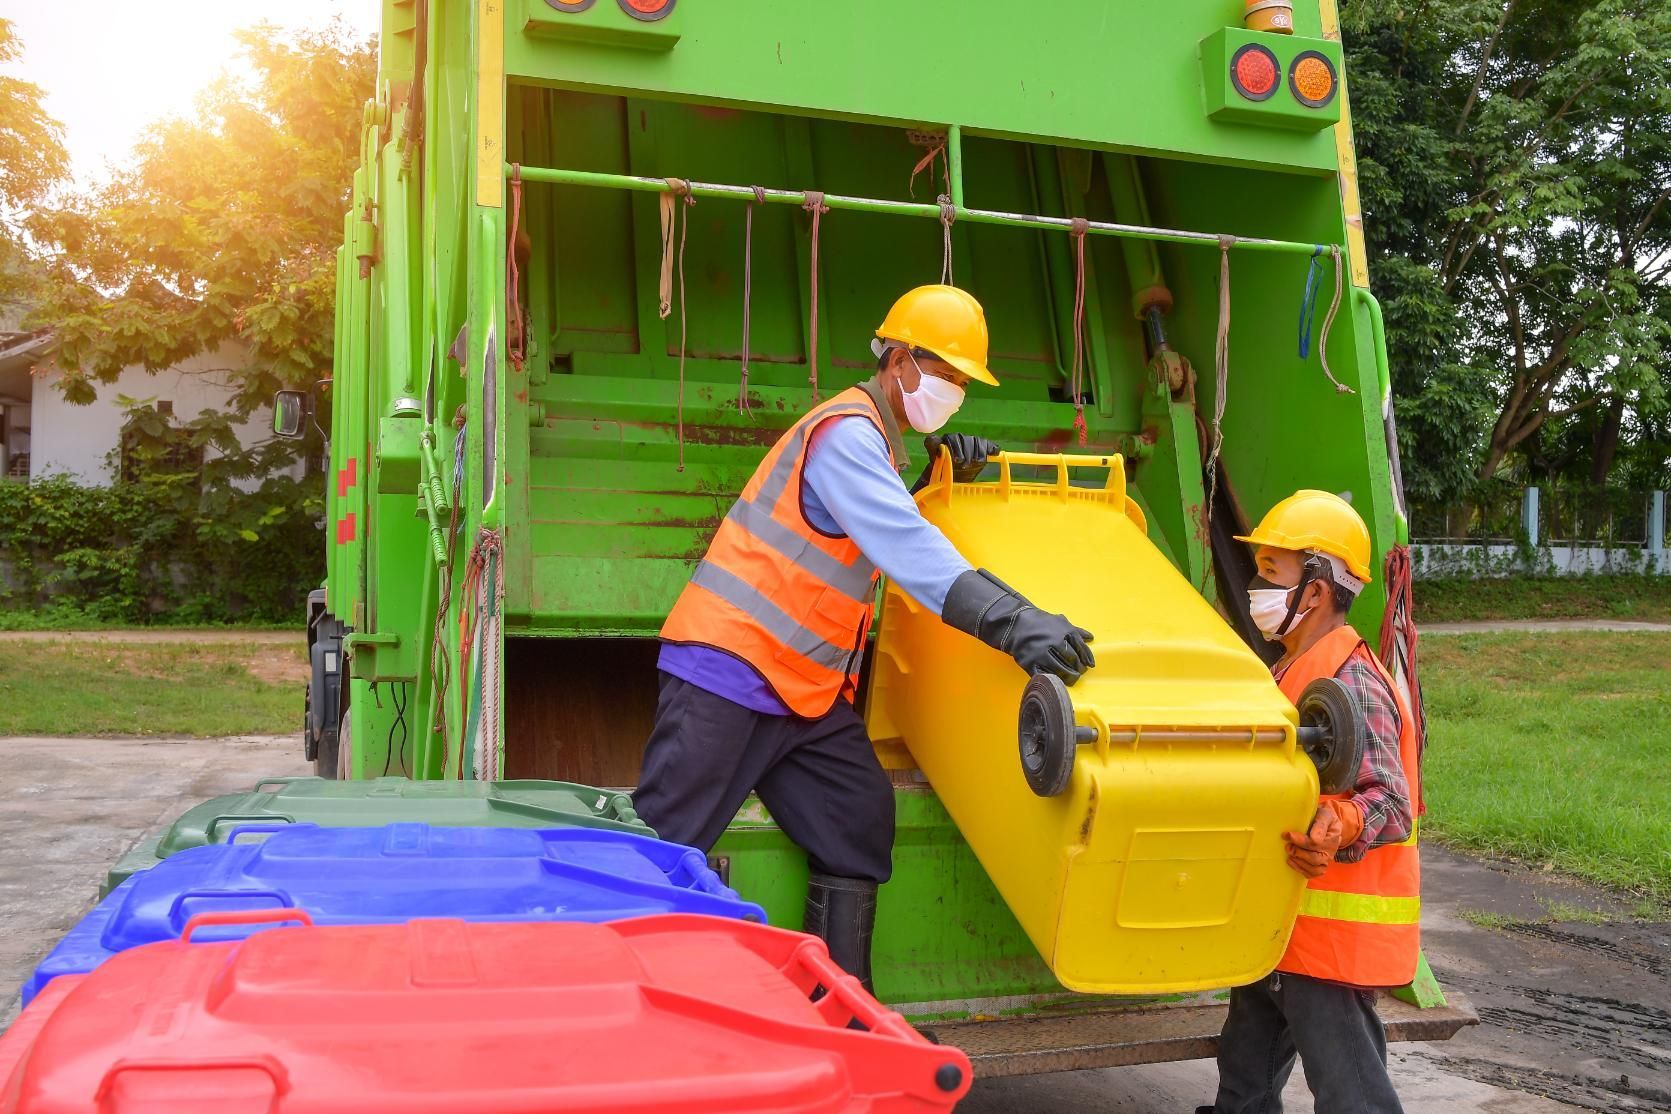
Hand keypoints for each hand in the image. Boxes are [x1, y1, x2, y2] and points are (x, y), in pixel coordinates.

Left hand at [924, 433, 1001, 483]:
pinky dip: (992, 448)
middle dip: (966, 453)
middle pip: (966, 440)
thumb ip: (932, 448)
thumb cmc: (942, 469)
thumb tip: (933, 442)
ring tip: (976, 463)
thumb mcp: (933, 461)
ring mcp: (971, 443)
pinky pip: (988, 444)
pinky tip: (994, 453)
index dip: (955, 447)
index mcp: (947, 440)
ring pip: (977, 441)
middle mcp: (959, 438)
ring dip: (978, 452)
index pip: (951, 438)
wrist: (953, 476)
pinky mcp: (982, 448)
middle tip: (965, 465)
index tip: (956, 460)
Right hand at [942, 569, 1095, 684]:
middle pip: (1072, 660)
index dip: (1087, 658)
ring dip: (1069, 677)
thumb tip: (1090, 637)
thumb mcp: (1060, 622)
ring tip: (1072, 679)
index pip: (1081, 648)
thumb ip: (1076, 631)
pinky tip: (1057, 680)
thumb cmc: (1041, 623)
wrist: (1016, 624)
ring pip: (1060, 670)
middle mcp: (1054, 642)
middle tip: (1080, 672)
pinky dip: (1052, 679)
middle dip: (1078, 668)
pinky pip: (1044, 675)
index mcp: (1064, 631)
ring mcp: (1041, 653)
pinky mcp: (1030, 663)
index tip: (1089, 665)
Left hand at [1283, 806, 1344, 878]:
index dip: (1301, 840)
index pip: (1317, 842)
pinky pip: (1312, 873)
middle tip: (1287, 846)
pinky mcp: (1320, 865)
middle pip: (1316, 858)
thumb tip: (1314, 839)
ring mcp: (1326, 859)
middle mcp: (1331, 849)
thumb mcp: (1323, 814)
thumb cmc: (1321, 818)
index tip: (1287, 834)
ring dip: (1299, 862)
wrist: (1326, 824)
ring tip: (1289, 854)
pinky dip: (1301, 869)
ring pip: (1315, 869)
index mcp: (1332, 835)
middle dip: (1299, 853)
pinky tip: (1291, 861)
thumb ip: (1320, 824)